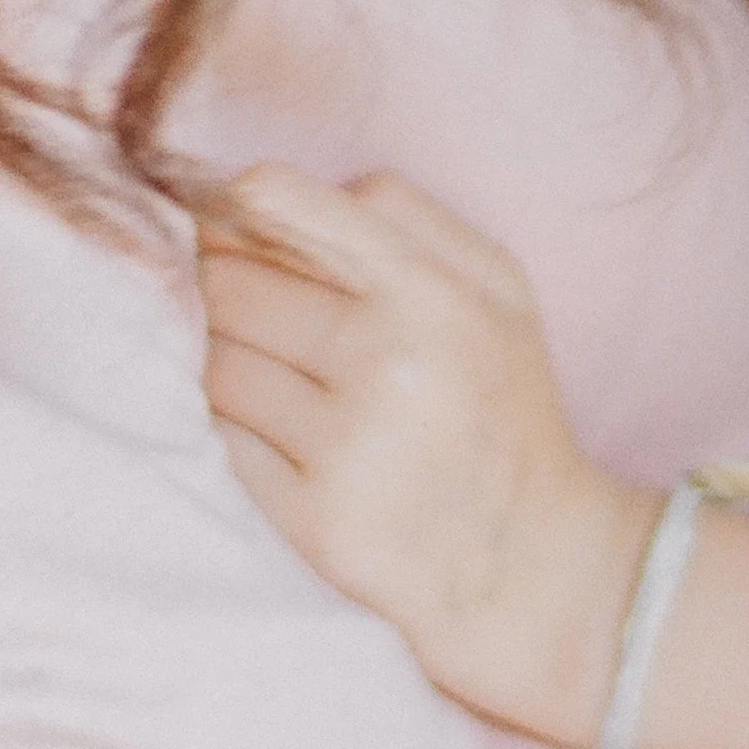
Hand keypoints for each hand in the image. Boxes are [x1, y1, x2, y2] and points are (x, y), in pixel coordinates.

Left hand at [199, 165, 659, 747]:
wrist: (529, 559)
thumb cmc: (504, 404)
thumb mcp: (499, 289)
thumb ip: (409, 219)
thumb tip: (287, 189)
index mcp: (434, 295)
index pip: (298, 211)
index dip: (239, 197)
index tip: (222, 200)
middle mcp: (387, 365)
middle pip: (233, 288)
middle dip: (221, 282)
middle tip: (234, 290)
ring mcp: (346, 448)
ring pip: (218, 366)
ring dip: (223, 356)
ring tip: (263, 362)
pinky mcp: (312, 520)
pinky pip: (224, 441)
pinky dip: (233, 425)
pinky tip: (269, 424)